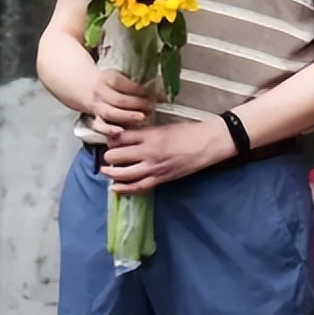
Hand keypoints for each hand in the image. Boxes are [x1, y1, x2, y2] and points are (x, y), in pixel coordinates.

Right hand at [87, 68, 156, 138]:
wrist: (88, 88)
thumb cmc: (112, 83)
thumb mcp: (122, 76)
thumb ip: (137, 82)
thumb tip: (162, 91)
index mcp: (108, 78)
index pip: (122, 83)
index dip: (139, 89)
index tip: (153, 93)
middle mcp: (101, 92)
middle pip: (119, 99)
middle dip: (137, 104)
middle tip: (151, 107)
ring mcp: (97, 107)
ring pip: (110, 113)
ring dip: (127, 116)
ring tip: (142, 118)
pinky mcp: (95, 119)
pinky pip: (99, 126)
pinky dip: (108, 130)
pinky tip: (120, 132)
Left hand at [102, 120, 233, 193]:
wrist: (208, 144)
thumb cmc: (190, 131)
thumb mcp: (166, 126)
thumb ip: (147, 132)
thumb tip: (130, 136)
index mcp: (151, 135)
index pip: (121, 137)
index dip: (112, 139)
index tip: (110, 139)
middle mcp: (149, 152)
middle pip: (117, 156)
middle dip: (109, 156)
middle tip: (108, 155)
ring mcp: (154, 167)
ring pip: (124, 173)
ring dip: (111, 173)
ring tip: (105, 170)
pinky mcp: (161, 179)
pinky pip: (138, 186)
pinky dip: (124, 188)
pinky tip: (115, 188)